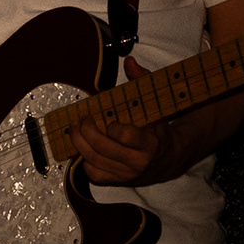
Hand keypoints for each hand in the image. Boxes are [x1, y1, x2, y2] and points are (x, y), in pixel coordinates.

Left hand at [71, 77, 190, 187]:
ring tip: (76, 128)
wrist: (167, 159)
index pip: (125, 136)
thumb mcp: (154, 104)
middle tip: (81, 119)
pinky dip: (84, 160)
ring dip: (79, 142)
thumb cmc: (157, 128)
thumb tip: (129, 61)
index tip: (109, 119)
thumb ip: (142, 81)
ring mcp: (126, 175)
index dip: (113, 127)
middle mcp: (138, 163)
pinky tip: (84, 146)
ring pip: (93, 160)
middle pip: (102, 148)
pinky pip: (93, 173)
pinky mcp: (116, 182)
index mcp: (151, 144)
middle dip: (86, 131)